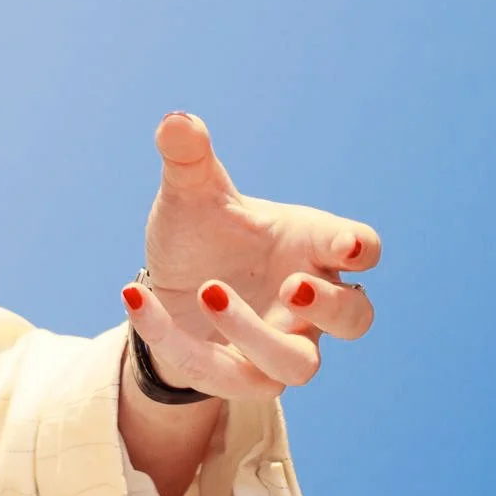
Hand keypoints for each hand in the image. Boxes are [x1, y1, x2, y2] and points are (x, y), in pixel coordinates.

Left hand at [122, 111, 379, 401]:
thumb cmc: (203, 234)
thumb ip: (188, 158)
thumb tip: (176, 120)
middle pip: (355, 317)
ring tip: (209, 292)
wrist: (170, 286)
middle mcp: (305, 302)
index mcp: (308, 246)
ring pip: (298, 363)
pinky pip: (222, 374)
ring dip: (257, 334)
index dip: (359, 247)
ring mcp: (279, 344)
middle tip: (293, 285)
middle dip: (331, 305)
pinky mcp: (239, 376)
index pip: (360, 248)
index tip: (348, 245)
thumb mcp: (191, 193)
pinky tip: (134, 296)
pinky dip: (175, 339)